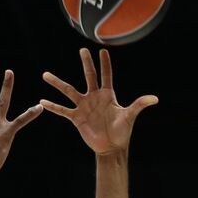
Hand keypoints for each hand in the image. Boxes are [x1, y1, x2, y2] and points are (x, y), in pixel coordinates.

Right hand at [40, 48, 157, 154]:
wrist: (111, 147)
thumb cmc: (122, 131)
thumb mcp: (130, 116)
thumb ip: (139, 105)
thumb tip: (155, 99)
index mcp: (108, 94)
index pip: (106, 75)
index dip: (105, 63)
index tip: (102, 50)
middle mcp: (94, 97)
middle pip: (88, 76)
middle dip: (86, 63)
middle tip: (82, 50)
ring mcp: (83, 106)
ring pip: (69, 91)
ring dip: (57, 83)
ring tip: (45, 74)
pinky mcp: (76, 118)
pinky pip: (63, 110)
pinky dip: (53, 107)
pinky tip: (43, 101)